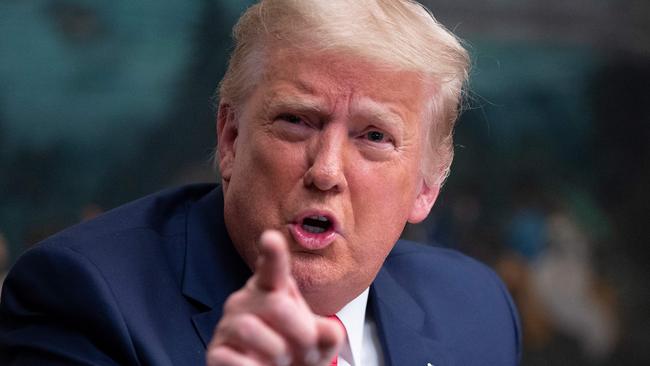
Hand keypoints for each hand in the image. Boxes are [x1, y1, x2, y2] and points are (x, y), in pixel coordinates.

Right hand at [206, 230, 344, 365]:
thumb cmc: (297, 355)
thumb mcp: (320, 345)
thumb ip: (329, 335)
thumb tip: (330, 331)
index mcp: (273, 289)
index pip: (272, 268)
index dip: (272, 254)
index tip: (271, 238)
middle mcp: (246, 301)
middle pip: (275, 305)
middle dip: (300, 332)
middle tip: (307, 349)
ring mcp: (228, 325)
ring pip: (249, 329)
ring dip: (275, 352)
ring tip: (280, 361)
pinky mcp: (216, 352)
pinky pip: (231, 357)